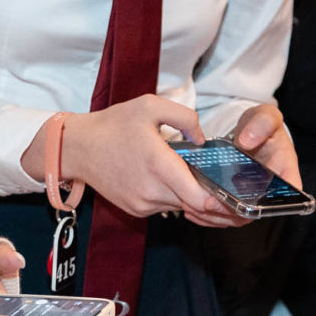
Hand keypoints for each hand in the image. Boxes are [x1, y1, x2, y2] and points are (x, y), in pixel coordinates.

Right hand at [43, 96, 219, 219]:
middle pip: (196, 206)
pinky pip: (165, 207)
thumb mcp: (150, 105)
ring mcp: (143, 204)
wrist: (78, 147)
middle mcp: (152, 191)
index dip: (223, 203)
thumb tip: (202, 140)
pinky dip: (176, 198)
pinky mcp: (136, 209)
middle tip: (233, 196)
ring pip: (182, 207)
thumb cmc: (114, 124)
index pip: (200, 199)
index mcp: (159, 165)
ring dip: (195, 199)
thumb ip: (185, 117)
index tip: (237, 199)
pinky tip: (178, 184)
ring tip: (205, 185)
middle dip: (216, 203)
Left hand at [180, 104, 301, 228]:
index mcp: (285, 171)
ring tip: (192, 206)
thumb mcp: (266, 116)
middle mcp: (269, 190)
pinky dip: (206, 215)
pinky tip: (190, 208)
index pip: (290, 194)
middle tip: (208, 204)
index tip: (248, 202)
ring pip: (236, 217)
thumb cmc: (262, 124)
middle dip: (230, 212)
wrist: (249, 131)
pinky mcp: (235, 201)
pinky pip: (223, 214)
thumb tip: (246, 141)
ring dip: (214, 216)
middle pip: (255, 212)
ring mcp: (251, 198)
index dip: (272, 204)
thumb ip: (262, 124)